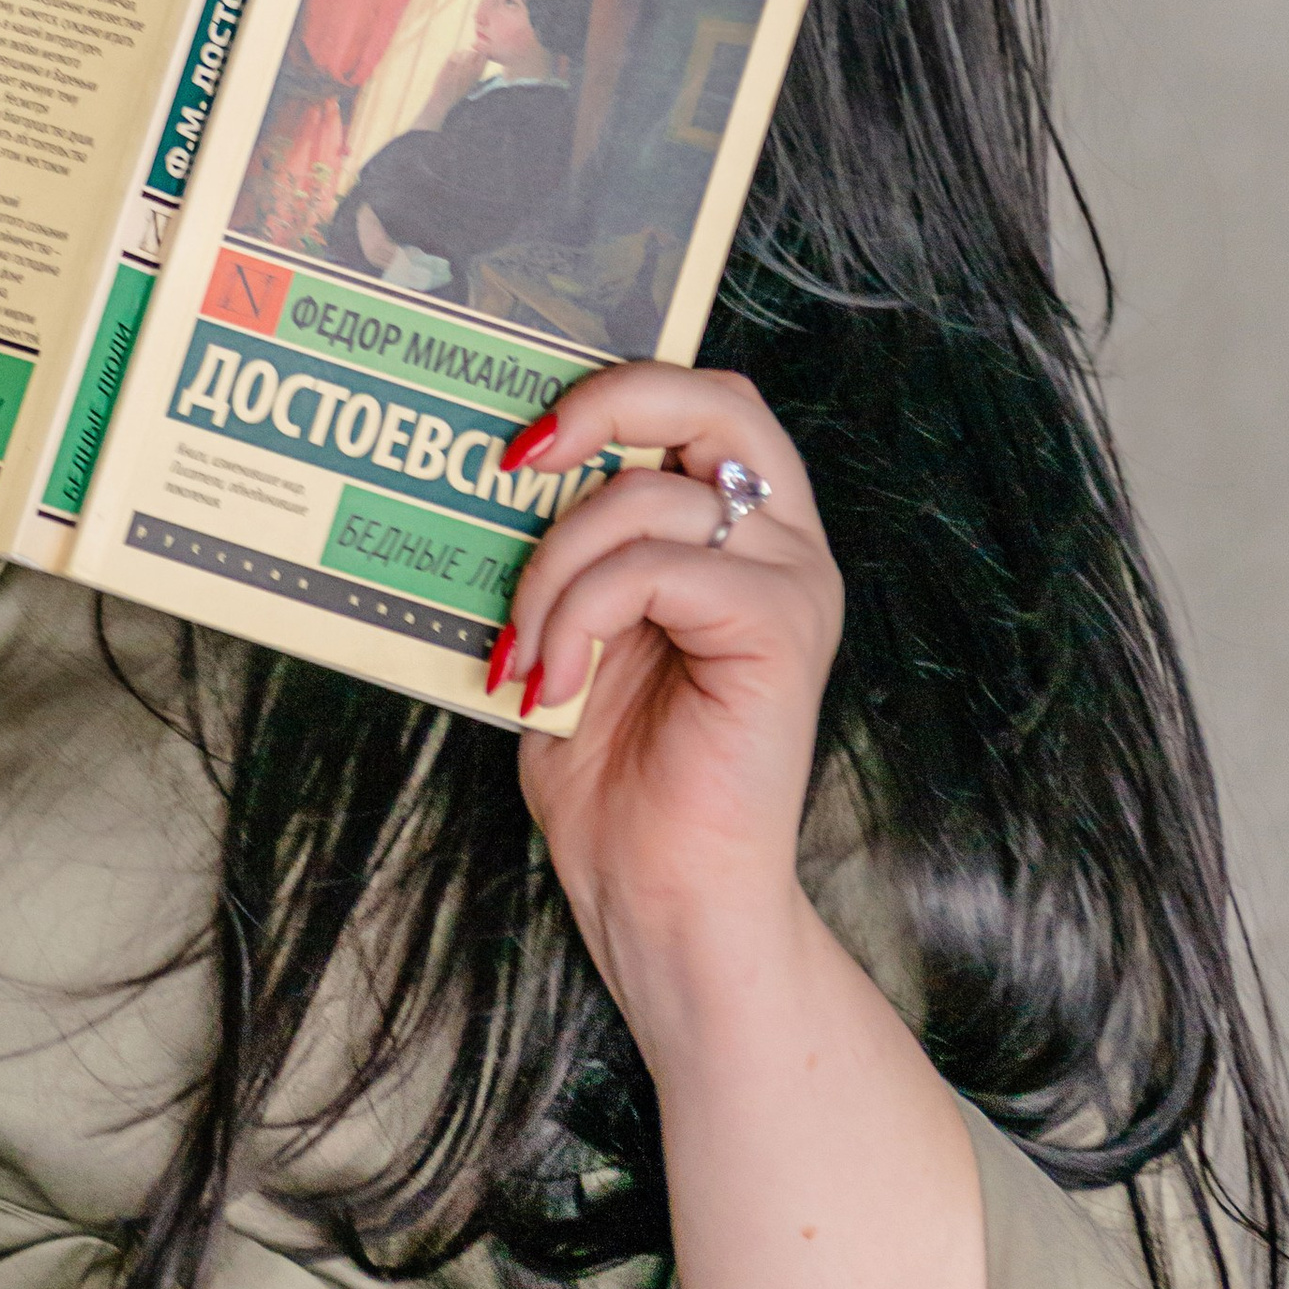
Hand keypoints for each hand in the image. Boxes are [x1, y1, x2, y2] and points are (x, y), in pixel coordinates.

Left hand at [501, 369, 842, 1015]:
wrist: (661, 897)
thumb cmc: (615, 779)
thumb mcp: (572, 633)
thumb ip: (568, 553)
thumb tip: (497, 475)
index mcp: (742, 534)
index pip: (701, 402)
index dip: (613, 391)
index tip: (519, 443)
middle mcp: (783, 543)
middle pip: (716, 398)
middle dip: (609, 403)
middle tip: (521, 457)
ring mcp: (790, 583)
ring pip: (652, 496)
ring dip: (555, 565)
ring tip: (522, 649)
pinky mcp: (778, 630)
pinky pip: (658, 569)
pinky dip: (582, 612)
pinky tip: (553, 679)